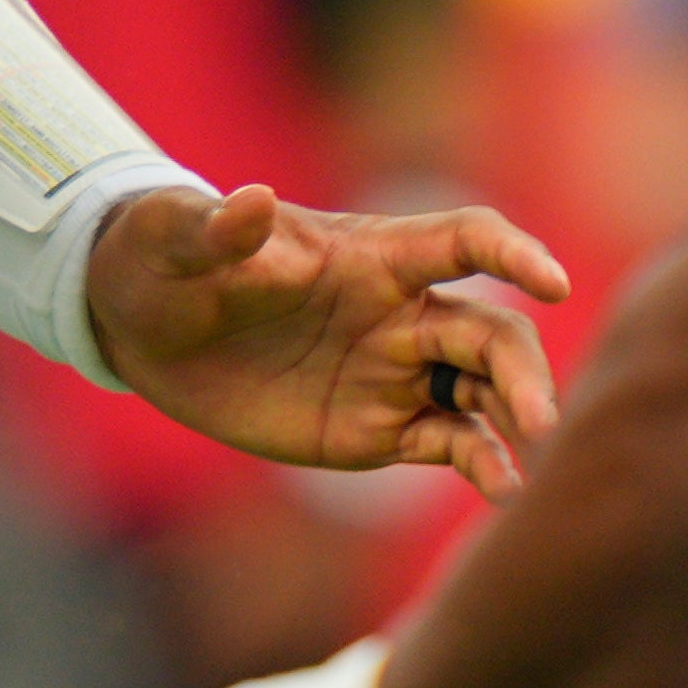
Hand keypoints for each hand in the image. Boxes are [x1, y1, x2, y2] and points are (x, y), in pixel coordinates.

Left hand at [85, 185, 567, 493]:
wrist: (135, 329)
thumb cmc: (159, 261)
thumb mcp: (170, 238)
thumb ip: (215, 228)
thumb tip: (251, 199)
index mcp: (367, 255)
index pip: (462, 241)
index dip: (512, 254)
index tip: (551, 283)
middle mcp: (398, 313)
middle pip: (490, 333)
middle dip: (521, 369)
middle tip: (536, 418)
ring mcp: (394, 371)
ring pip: (485, 389)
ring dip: (516, 415)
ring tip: (528, 451)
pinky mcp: (378, 425)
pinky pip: (449, 442)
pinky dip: (482, 462)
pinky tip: (502, 487)